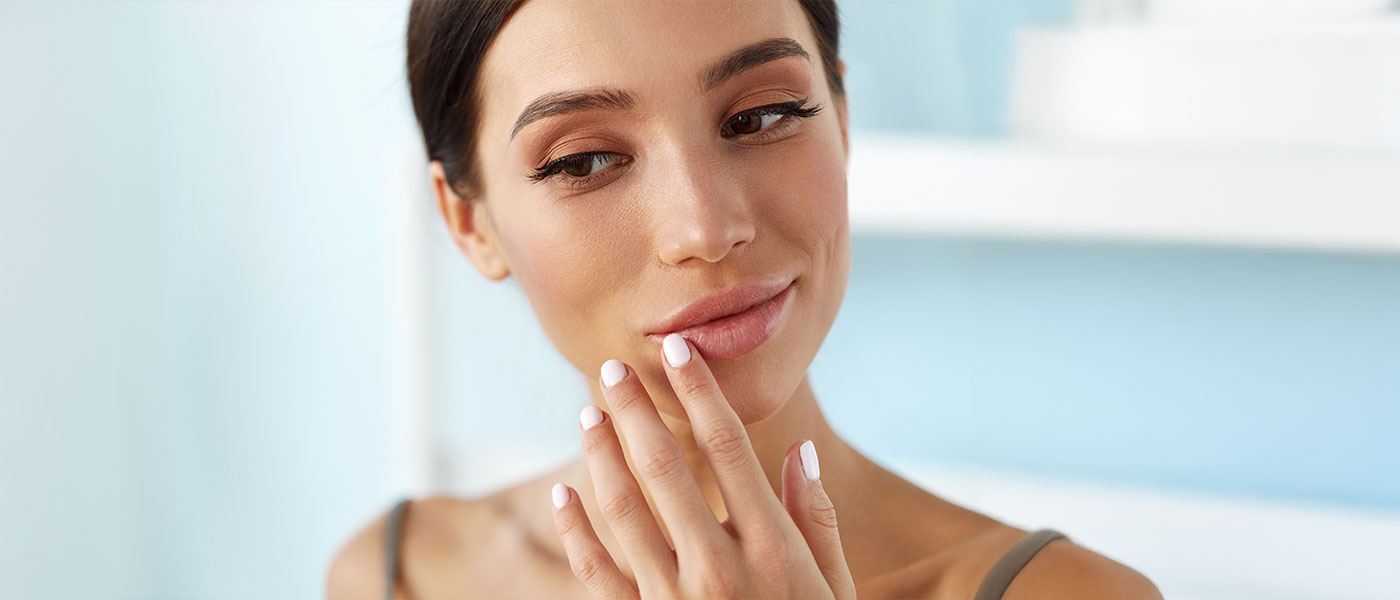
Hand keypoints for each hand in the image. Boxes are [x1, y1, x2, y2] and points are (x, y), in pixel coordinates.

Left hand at [549, 333, 856, 598]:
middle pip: (666, 466)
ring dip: (601, 454)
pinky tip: (565, 493)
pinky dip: (576, 531)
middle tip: (611, 367)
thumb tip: (798, 451)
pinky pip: (598, 575)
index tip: (679, 350)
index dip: (700, 392)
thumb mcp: (836, 591)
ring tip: (588, 412)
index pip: (727, 448)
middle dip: (636, 409)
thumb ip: (816, 522)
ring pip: (624, 509)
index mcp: (774, 550)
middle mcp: (721, 569)